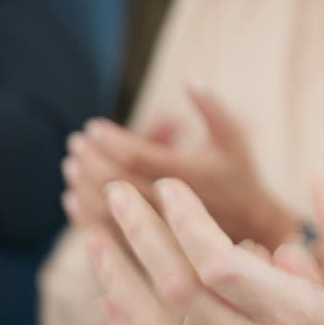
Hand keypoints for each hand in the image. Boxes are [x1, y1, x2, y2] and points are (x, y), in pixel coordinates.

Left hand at [73, 84, 299, 249]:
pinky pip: (108, 234)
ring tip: (71, 165)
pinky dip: (85, 215)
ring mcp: (159, 228)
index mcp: (188, 173)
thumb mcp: (233, 138)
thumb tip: (189, 79)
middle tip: (77, 142)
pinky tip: (72, 198)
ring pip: (106, 209)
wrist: (251, 229)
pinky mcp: (150, 245)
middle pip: (115, 181)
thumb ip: (212, 108)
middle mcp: (171, 203)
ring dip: (82, 185)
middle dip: (90, 158)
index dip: (109, 139)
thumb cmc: (238, 176)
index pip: (135, 155)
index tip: (92, 127)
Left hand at [89, 172, 323, 324]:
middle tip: (116, 192)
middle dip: (141, 234)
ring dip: (117, 275)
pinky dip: (124, 320)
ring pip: (152, 323)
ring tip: (95, 232)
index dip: (189, 223)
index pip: (220, 265)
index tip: (169, 186)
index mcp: (291, 313)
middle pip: (177, 287)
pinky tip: (107, 289)